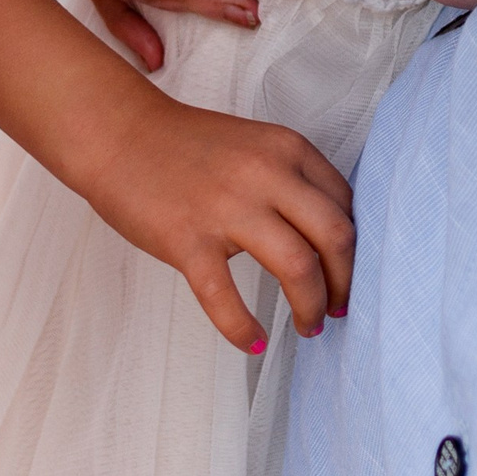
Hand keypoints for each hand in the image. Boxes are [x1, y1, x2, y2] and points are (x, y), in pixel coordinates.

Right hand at [68, 88, 355, 355]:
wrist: (119, 134)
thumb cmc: (185, 144)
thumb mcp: (255, 145)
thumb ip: (291, 179)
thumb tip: (326, 235)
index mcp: (286, 149)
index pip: (346, 204)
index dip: (357, 247)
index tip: (349, 273)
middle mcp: (265, 174)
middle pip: (336, 237)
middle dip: (345, 283)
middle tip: (338, 308)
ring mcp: (227, 207)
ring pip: (298, 266)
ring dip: (310, 306)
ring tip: (308, 326)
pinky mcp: (188, 240)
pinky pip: (225, 298)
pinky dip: (244, 328)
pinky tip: (253, 341)